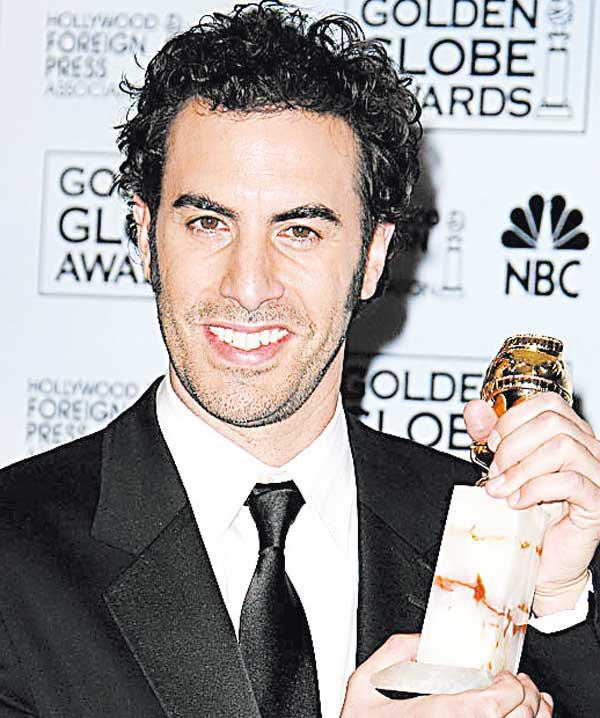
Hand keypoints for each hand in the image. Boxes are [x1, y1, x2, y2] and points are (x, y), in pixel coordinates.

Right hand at [341, 634, 552, 715]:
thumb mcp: (362, 686)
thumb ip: (391, 655)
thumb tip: (421, 640)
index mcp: (429, 717)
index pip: (485, 707)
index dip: (507, 690)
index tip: (506, 676)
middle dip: (526, 698)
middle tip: (521, 683)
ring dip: (534, 717)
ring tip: (531, 701)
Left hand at [465, 392, 599, 614]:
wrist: (540, 559)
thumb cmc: (526, 512)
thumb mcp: (502, 467)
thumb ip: (489, 435)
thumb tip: (474, 409)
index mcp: (569, 434)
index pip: (547, 404)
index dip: (513, 420)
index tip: (493, 445)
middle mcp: (588, 450)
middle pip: (552, 422)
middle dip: (513, 446)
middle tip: (496, 473)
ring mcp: (597, 475)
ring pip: (562, 447)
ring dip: (522, 469)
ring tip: (503, 490)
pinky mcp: (597, 503)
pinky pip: (571, 482)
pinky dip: (536, 489)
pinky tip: (519, 503)